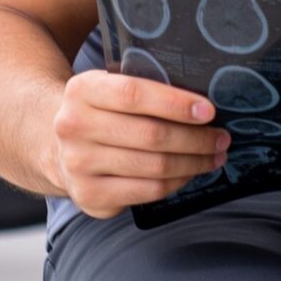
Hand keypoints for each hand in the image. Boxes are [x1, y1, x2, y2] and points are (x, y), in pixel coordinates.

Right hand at [47, 70, 229, 217]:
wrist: (58, 146)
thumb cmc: (101, 112)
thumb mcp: (109, 87)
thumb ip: (144, 86)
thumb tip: (203, 101)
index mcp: (82, 90)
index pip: (134, 94)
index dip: (176, 104)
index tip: (209, 111)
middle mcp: (74, 127)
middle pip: (150, 135)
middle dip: (196, 139)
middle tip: (222, 138)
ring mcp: (78, 164)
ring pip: (153, 167)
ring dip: (193, 163)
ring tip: (215, 156)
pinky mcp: (89, 195)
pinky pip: (147, 191)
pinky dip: (176, 183)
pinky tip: (189, 173)